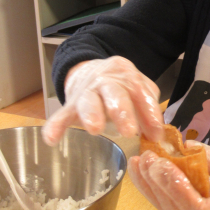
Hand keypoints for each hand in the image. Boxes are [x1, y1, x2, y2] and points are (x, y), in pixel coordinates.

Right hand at [42, 57, 163, 144]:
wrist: (90, 70)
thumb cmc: (121, 86)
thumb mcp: (138, 89)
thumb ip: (148, 108)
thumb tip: (157, 134)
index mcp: (126, 75)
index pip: (140, 91)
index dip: (149, 113)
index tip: (156, 134)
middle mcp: (106, 81)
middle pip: (114, 93)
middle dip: (122, 111)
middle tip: (129, 131)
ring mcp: (86, 91)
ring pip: (88, 100)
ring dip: (92, 114)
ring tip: (95, 129)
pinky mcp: (70, 104)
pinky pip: (61, 115)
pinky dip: (55, 126)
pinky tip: (52, 139)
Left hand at [129, 142, 209, 209]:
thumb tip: (189, 147)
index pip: (196, 208)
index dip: (177, 188)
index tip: (165, 166)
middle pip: (175, 208)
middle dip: (158, 183)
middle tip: (147, 158)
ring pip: (166, 206)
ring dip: (148, 184)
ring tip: (138, 162)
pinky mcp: (187, 207)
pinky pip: (166, 199)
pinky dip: (152, 184)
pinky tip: (142, 169)